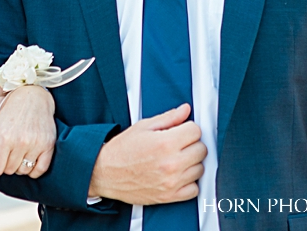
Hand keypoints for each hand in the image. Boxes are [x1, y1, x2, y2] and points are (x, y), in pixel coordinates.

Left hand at [0, 85, 55, 179]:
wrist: (33, 95)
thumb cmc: (12, 108)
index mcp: (3, 136)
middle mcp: (20, 141)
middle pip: (9, 171)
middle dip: (5, 165)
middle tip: (6, 153)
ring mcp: (36, 144)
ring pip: (23, 171)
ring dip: (18, 166)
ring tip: (17, 152)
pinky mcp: (48, 144)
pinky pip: (40, 169)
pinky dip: (34, 170)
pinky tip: (28, 159)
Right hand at [88, 103, 205, 204]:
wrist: (105, 173)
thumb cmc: (121, 150)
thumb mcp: (143, 127)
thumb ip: (168, 118)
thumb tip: (185, 110)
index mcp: (165, 143)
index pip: (196, 131)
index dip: (188, 128)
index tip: (182, 131)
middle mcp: (171, 163)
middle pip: (201, 150)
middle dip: (191, 144)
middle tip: (178, 144)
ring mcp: (171, 182)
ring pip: (200, 169)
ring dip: (191, 163)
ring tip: (176, 159)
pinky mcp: (169, 196)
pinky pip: (194, 190)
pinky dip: (189, 182)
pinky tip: (178, 174)